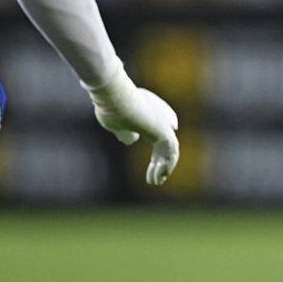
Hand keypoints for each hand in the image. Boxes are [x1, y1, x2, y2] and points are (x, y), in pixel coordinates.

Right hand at [86, 69, 179, 184]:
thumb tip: (130, 140)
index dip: (157, 150)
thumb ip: (124, 131)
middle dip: (160, 161)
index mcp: (149, 111)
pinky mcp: (165, 132)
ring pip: (169, 149)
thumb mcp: (115, 122)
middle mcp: (160, 115)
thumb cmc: (111, 108)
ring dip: (163, 167)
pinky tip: (157, 178)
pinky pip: (171, 153)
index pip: (159, 132)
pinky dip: (166, 166)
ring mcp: (165, 123)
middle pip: (164, 142)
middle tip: (155, 177)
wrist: (116, 99)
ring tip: (155, 182)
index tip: (152, 165)